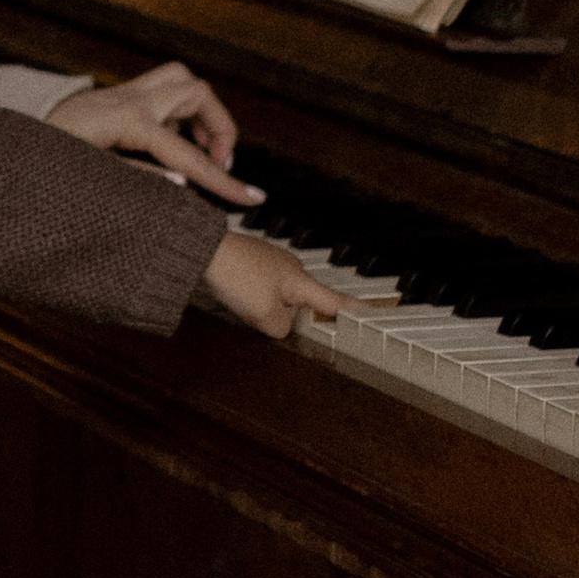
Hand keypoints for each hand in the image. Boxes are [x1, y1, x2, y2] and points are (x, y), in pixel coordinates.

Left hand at [48, 59, 262, 204]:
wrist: (9, 145)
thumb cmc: (44, 161)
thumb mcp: (89, 178)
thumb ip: (138, 177)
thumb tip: (182, 181)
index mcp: (127, 123)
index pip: (189, 154)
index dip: (223, 181)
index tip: (252, 198)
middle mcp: (130, 99)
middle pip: (197, 93)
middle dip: (219, 127)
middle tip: (217, 164)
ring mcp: (123, 93)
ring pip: (183, 81)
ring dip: (200, 113)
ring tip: (197, 152)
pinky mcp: (118, 96)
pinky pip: (163, 91)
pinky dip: (176, 113)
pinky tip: (167, 143)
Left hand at [198, 231, 352, 339]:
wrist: (202, 249)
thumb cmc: (235, 275)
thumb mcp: (264, 316)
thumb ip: (282, 328)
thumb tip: (283, 326)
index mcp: (301, 281)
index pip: (336, 301)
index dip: (356, 312)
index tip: (376, 314)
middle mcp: (293, 268)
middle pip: (303, 302)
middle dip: (288, 315)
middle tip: (266, 315)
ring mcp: (273, 263)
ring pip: (279, 297)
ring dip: (265, 307)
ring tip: (244, 301)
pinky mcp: (255, 262)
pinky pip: (262, 288)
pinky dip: (253, 297)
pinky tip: (237, 295)